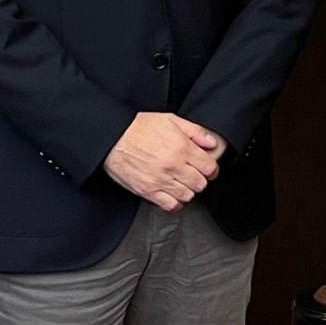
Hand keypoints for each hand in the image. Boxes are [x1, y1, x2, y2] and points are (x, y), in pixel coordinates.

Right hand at [104, 113, 221, 211]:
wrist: (113, 137)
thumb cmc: (139, 127)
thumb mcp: (171, 119)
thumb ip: (195, 131)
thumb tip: (212, 143)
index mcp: (181, 147)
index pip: (209, 167)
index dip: (211, 169)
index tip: (208, 169)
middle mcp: (173, 165)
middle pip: (200, 183)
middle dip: (200, 179)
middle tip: (193, 174)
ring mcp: (161, 180)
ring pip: (187, 196)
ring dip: (187, 190)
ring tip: (181, 183)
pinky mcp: (148, 191)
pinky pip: (170, 205)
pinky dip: (175, 203)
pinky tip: (172, 194)